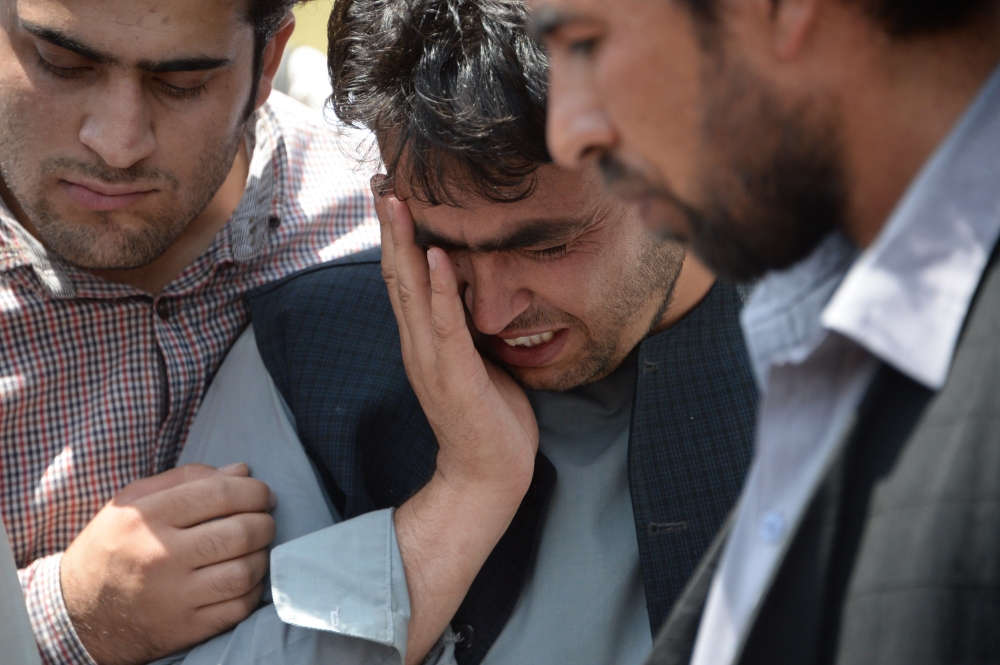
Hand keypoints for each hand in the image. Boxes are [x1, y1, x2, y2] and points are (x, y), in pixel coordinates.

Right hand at [60, 463, 275, 664]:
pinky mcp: (184, 628)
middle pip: (239, 532)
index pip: (219, 494)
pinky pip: (238, 607)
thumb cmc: (113, 547)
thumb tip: (242, 471)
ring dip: (261, 556)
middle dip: (264, 521)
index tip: (262, 494)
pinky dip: (252, 590)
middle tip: (264, 519)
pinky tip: (243, 578)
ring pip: (244, 571)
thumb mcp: (132, 503)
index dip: (253, 490)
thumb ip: (186, 479)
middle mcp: (159, 556)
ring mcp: (173, 596)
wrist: (77, 614)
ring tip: (255, 548)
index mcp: (145, 518)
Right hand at [374, 177, 538, 663]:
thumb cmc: (488, 417)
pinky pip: (445, 323)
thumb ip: (464, 328)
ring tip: (396, 203)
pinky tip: (435, 254)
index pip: (403, 281)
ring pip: (411, 292)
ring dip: (402, 245)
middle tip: (380, 183)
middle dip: (389, 229)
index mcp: (423, 341)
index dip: (395, 238)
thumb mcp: (476, 360)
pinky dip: (440, 288)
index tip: (390, 196)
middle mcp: (418, 345)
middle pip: (396, 277)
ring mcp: (431, 360)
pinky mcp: (453, 374)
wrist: (488, 474)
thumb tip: (474, 294)